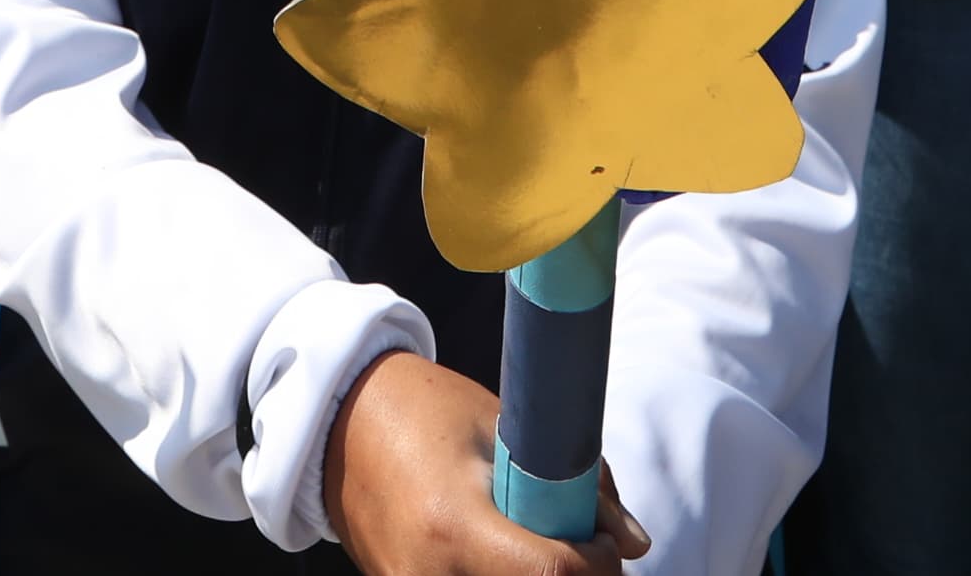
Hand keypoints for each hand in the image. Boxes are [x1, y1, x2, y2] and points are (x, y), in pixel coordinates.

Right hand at [318, 351, 643, 575]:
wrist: (337, 423)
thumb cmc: (425, 411)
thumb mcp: (504, 429)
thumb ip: (576, 483)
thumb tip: (633, 542)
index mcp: (456, 526)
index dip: (597, 566)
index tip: (606, 544)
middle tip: (580, 549)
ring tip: (538, 546)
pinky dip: (502, 575)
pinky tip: (504, 552)